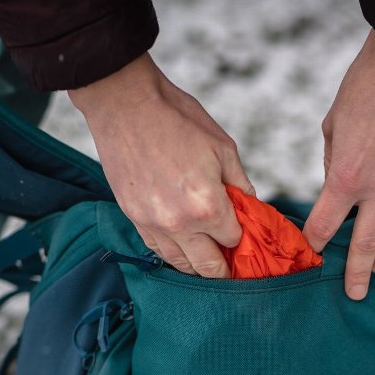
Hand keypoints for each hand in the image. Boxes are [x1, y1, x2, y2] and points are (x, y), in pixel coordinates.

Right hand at [69, 54, 253, 277]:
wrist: (126, 105)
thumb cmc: (176, 119)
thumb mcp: (223, 148)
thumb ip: (239, 184)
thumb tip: (249, 207)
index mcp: (208, 206)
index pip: (234, 240)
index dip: (242, 236)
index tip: (244, 233)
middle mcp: (180, 224)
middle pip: (208, 266)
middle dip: (224, 268)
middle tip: (232, 265)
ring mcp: (152, 224)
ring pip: (180, 264)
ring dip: (197, 265)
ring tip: (208, 258)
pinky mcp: (133, 218)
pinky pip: (157, 250)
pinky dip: (173, 253)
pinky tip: (183, 247)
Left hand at [303, 29, 374, 299]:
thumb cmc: (364, 89)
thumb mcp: (333, 129)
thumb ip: (334, 166)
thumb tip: (339, 191)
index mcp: (347, 177)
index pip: (325, 225)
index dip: (315, 241)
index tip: (309, 253)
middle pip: (365, 244)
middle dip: (357, 273)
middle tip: (353, 295)